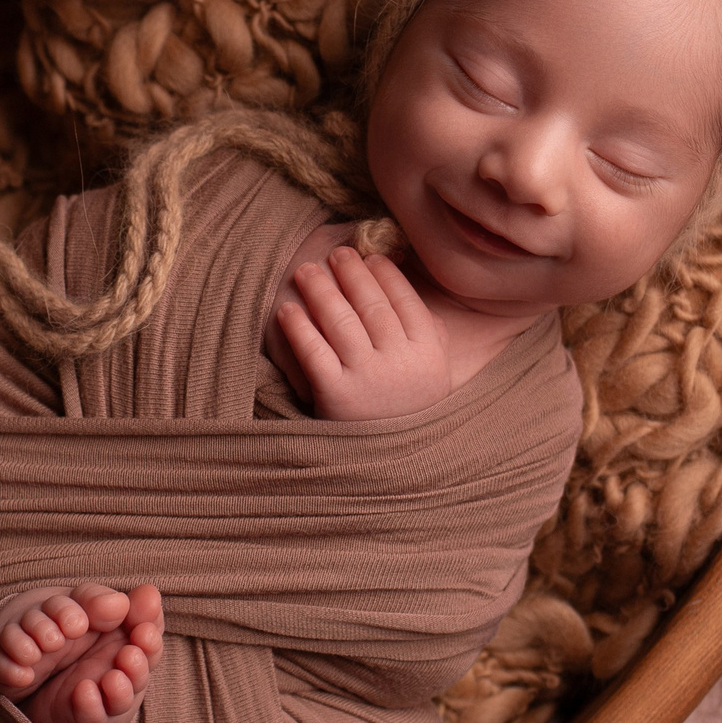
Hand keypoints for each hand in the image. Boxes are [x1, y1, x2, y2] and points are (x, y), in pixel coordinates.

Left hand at [273, 246, 452, 420]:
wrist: (392, 468)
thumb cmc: (408, 411)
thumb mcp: (434, 374)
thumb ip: (431, 332)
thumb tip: (405, 280)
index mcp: (429, 355)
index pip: (405, 301)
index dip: (385, 274)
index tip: (370, 257)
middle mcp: (400, 364)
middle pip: (371, 306)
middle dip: (351, 274)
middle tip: (335, 254)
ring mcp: (368, 379)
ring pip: (341, 322)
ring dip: (320, 290)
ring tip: (306, 271)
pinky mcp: (336, 396)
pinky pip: (314, 352)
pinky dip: (299, 328)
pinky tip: (287, 310)